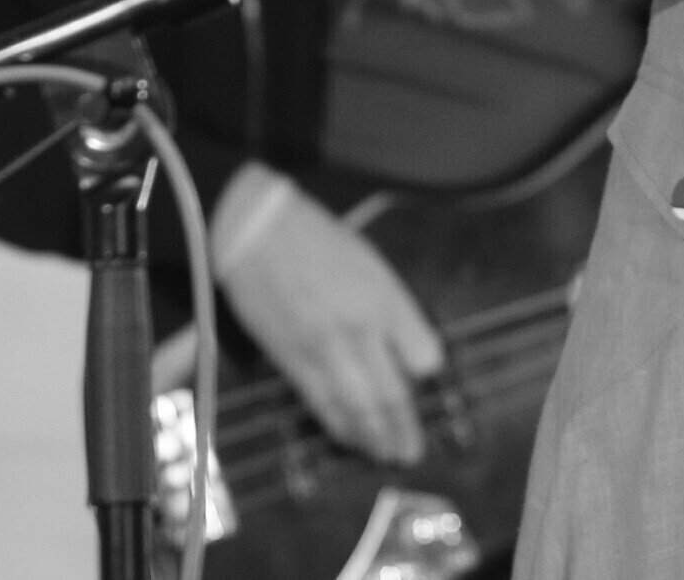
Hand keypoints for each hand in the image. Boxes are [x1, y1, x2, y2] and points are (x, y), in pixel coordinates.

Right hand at [216, 179, 441, 464]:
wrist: (256, 229)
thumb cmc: (317, 239)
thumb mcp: (371, 263)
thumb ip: (392, 307)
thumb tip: (410, 351)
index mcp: (384, 297)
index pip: (422, 352)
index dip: (427, 374)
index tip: (427, 384)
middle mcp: (360, 327)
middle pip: (390, 391)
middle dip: (403, 427)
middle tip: (411, 451)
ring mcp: (323, 347)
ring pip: (356, 405)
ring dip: (374, 436)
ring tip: (386, 455)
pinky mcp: (290, 358)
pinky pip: (320, 402)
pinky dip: (338, 425)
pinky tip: (350, 438)